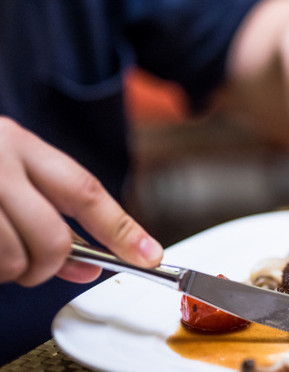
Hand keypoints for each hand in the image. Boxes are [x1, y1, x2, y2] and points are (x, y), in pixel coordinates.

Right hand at [0, 117, 162, 286]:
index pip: (85, 191)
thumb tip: (87, 264)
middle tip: (37, 264)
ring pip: (14, 261)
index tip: (149, 255)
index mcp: (18, 144)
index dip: (122, 230)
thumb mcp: (9, 168)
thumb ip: (50, 211)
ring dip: (12, 271)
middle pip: (52, 239)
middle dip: (50, 265)